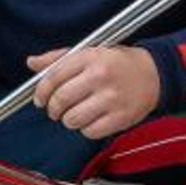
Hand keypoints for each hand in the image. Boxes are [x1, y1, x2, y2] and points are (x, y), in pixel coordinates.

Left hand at [25, 45, 158, 140]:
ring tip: (75, 114)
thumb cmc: (118, 63)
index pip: (54, 77)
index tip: (39, 99)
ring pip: (73, 119)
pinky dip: (85, 129)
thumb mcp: (89, 52)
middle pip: (61, 100)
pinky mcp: (121, 117)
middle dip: (52, 109)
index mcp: (90, 57)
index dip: (41, 91)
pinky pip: (90, 132)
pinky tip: (91, 120)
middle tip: (55, 110)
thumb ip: (59, 59)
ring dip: (68, 120)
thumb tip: (32, 63)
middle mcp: (100, 76)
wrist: (153, 74)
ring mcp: (111, 98)